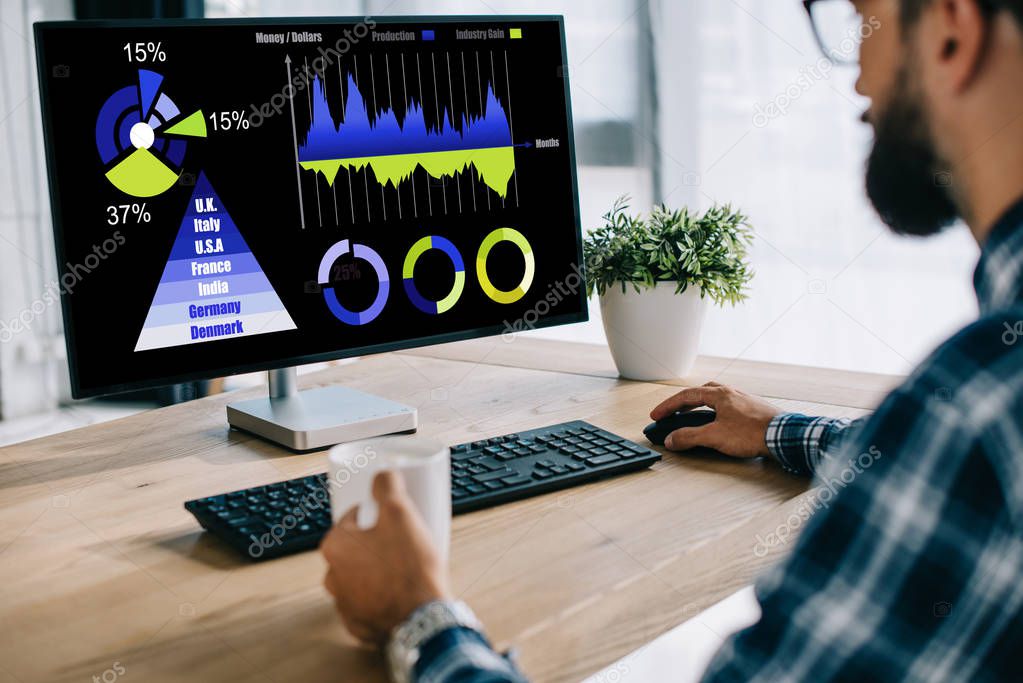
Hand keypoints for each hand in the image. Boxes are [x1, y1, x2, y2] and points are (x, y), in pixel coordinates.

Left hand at [320, 470, 449, 644]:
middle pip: (356, 548)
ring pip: (361, 575)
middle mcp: (333, 575)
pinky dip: (382, 596)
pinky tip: (401, 591)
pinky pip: (369, 602)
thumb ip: (387, 485)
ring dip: (378, 569)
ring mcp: (345, 603)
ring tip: (405, 566)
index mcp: (335, 545)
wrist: (422, 618)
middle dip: (376, 542)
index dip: (375, 514)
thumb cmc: (409, 567)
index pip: (352, 518)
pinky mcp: (360, 624)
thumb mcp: (400, 513)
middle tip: (403, 540)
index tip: (393, 518)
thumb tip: (382, 473)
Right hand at [650, 382, 781, 457]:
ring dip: (700, 407)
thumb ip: (689, 437)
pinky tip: (718, 423)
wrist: (783, 436)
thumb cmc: (753, 432)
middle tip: (673, 413)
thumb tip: (672, 439)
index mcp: (720, 395)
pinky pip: (727, 408)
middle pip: (701, 393)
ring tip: (692, 418)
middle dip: (683, 403)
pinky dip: (715, 413)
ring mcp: (744, 401)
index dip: (668, 406)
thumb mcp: (714, 436)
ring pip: (716, 399)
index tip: (657, 415)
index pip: (686, 396)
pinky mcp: (753, 412)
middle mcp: (732, 393)